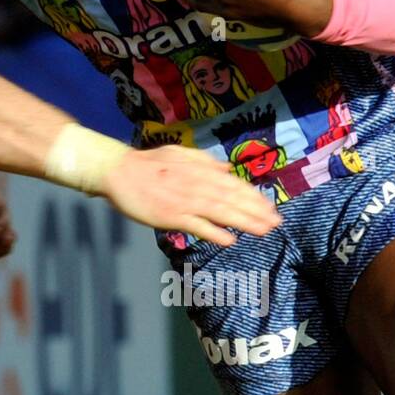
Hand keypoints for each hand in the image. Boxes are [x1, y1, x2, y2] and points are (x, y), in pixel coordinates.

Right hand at [99, 146, 281, 245]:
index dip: (254, 196)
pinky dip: (214, 232)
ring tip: (264, 231)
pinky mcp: (170, 215)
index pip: (233, 184)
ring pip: (221, 212)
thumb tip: (227, 168)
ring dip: (245, 222)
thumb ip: (203, 161)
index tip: (271, 207)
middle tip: (277, 222)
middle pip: (232, 199)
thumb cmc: (146, 163)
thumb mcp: (178, 154)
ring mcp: (184, 201)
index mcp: (198, 170)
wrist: (118, 171)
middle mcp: (196, 184)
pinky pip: (197, 226)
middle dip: (257, 211)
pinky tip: (230, 240)